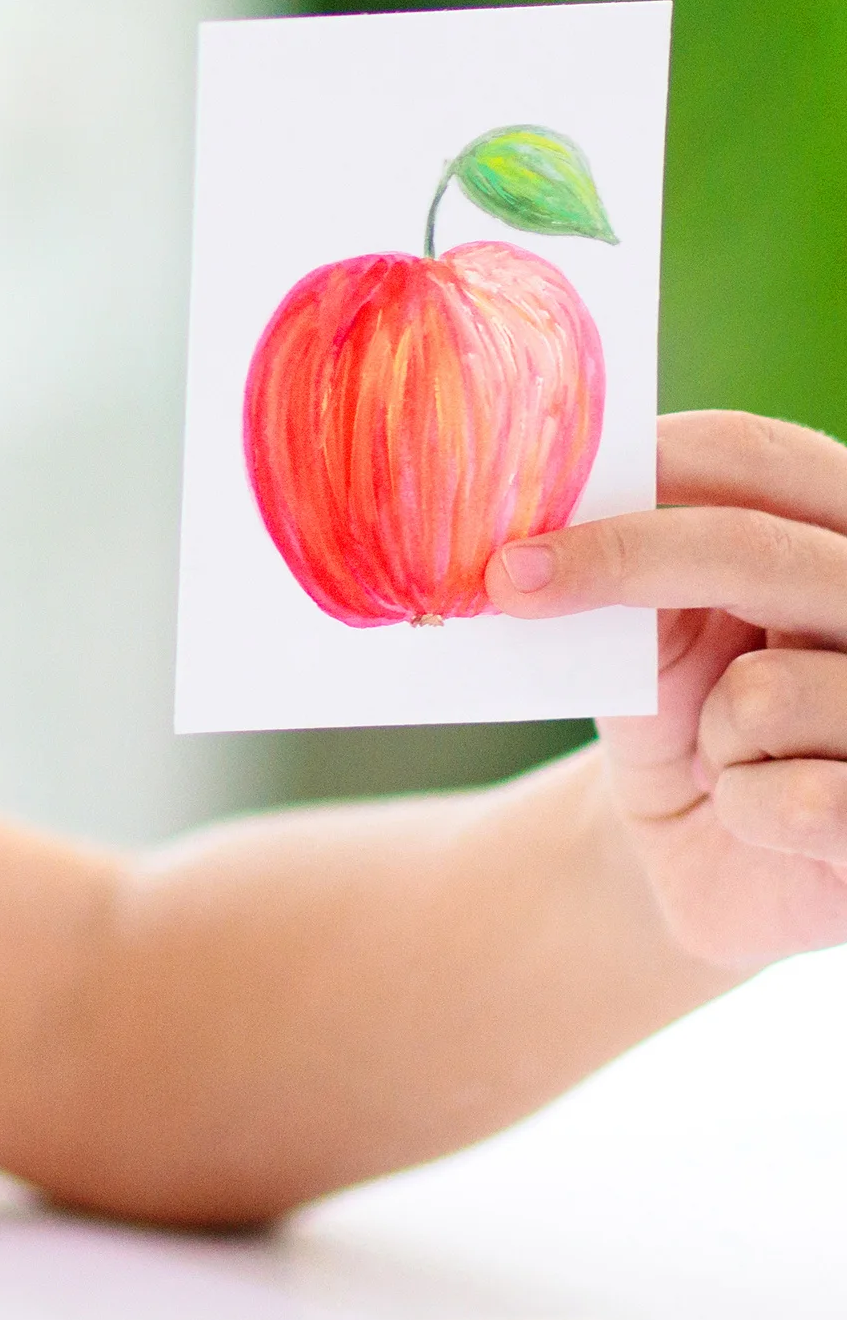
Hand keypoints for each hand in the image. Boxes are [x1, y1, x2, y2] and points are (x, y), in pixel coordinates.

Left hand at [487, 410, 846, 966]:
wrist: (717, 861)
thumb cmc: (691, 730)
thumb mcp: (657, 641)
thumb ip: (635, 578)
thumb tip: (543, 537)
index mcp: (843, 533)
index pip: (764, 459)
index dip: (658, 458)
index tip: (544, 478)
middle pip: (756, 549)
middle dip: (622, 560)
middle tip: (507, 577)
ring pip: (764, 693)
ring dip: (710, 737)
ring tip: (730, 760)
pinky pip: (793, 799)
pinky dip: (745, 811)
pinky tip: (759, 820)